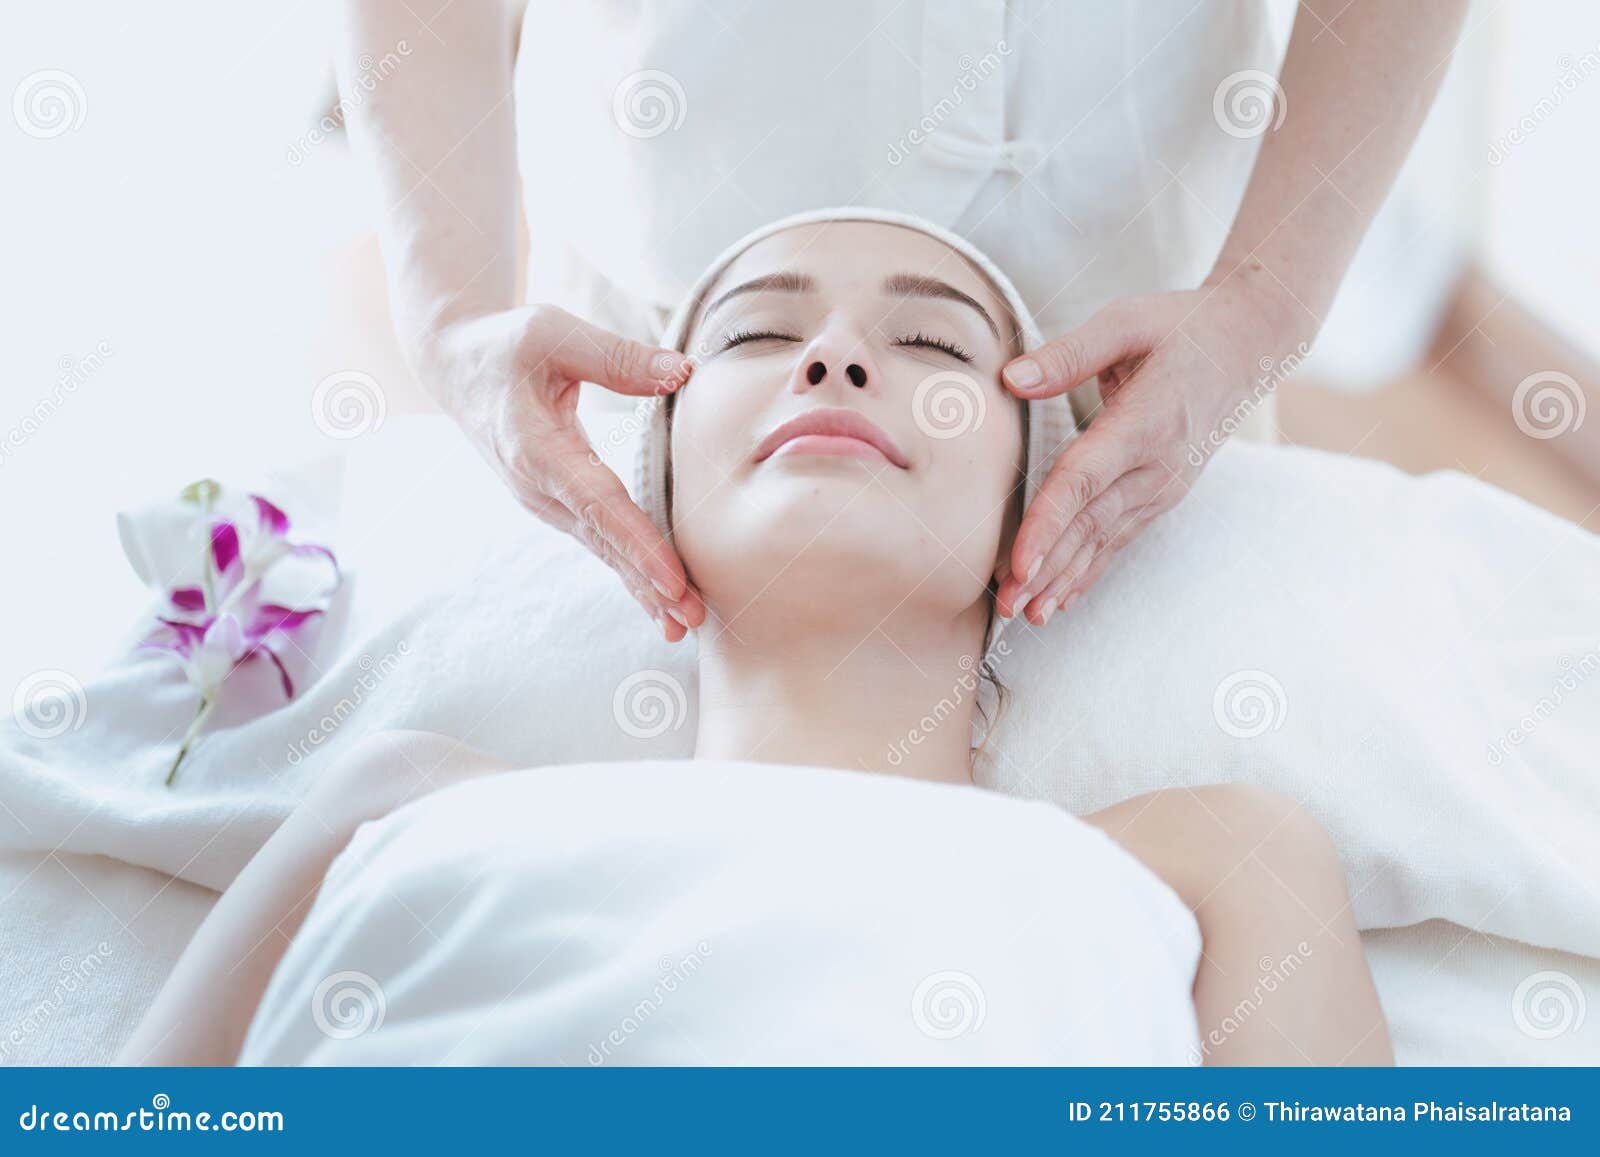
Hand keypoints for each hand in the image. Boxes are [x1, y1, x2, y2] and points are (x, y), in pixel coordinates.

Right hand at [423, 304, 704, 640]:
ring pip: (602, 549)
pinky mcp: (556, 501)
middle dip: (648, 584)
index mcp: (536, 450)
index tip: (672, 580)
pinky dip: (630, 569)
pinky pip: (599, 540)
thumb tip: (684, 371)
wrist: (455, 364)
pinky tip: (659, 598)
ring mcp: (545, 501)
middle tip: (693, 618)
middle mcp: (538, 487)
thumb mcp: (555, 332)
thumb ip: (618, 356)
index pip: (597, 504)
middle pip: (603, 541)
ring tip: (684, 623)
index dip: (637, 543)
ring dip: (643, 588)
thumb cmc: (507, 344)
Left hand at [995, 272, 1305, 624]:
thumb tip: (1010, 378)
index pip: (1084, 481)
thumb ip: (1068, 354)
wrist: (1249, 343)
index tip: (1019, 563)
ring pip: (1103, 541)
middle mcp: (1157, 465)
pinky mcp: (1161, 494)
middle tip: (1002, 607)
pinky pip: (1118, 538)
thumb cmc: (1181, 325)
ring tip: (1023, 616)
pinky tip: (1060, 600)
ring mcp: (1163, 486)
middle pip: (1089, 525)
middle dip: (1045, 570)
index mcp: (1145, 422)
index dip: (1049, 524)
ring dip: (1062, 580)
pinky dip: (1088, 571)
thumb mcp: (1125, 322)